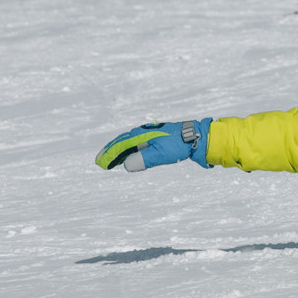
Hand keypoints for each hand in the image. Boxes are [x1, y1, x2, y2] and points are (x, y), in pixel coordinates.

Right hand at [94, 120, 210, 171]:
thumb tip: (126, 165)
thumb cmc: (179, 145)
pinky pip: (139, 143)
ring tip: (113, 158)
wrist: (198, 137)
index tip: (100, 163)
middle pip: (123, 142)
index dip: (109, 155)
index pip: (120, 146)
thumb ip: (143, 159)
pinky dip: (131, 149)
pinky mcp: (158, 138)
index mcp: (141, 135)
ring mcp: (151, 134)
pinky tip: (133, 153)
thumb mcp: (160, 154)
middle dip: (111, 151)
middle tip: (101, 161)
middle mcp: (143, 133)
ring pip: (130, 142)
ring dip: (120, 150)